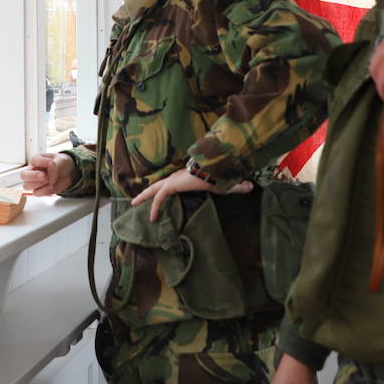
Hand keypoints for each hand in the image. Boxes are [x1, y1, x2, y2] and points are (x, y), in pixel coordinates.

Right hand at [20, 152, 75, 195]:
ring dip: (40, 184)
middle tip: (46, 177)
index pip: (33, 160)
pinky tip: (52, 186)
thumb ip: (54, 166)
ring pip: (27, 186)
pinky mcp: (38, 190)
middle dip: (34, 176)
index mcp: (36, 159)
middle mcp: (32, 170)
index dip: (43, 163)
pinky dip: (45, 191)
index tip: (52, 164)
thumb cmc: (62, 164)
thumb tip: (48, 175)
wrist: (69, 173)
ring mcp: (34, 181)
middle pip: (23, 175)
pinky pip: (36, 193)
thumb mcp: (61, 161)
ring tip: (51, 181)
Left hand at [129, 167, 252, 221]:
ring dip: (144, 197)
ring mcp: (173, 180)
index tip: (161, 196)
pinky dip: (154, 206)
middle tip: (135, 200)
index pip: (171, 183)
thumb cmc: (220, 174)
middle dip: (146, 192)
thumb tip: (251, 186)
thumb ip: (235, 186)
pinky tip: (151, 217)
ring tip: (133, 204)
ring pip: (154, 190)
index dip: (165, 190)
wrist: (215, 166)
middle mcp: (176, 178)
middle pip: (157, 186)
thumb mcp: (226, 184)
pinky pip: (160, 197)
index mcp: (184, 178)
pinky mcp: (172, 185)